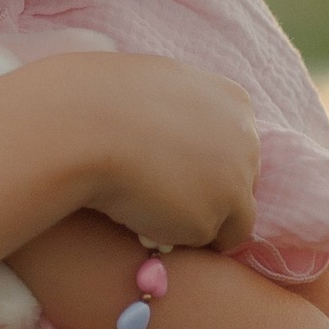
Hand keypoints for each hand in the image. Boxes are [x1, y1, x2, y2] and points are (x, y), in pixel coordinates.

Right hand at [28, 50, 258, 254]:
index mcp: (235, 103)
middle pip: (239, 184)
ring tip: (147, 209)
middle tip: (161, 195)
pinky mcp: (209, 221)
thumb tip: (176, 128)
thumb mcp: (158, 86)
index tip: (174, 168)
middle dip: (207, 193)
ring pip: (228, 219)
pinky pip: (198, 241)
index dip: (205, 162)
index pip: (236, 146)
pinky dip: (174, 235)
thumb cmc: (103, 98)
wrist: (82, 126)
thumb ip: (182, 109)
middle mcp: (246, 142)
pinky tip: (141, 220)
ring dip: (192, 218)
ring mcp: (233, 184)